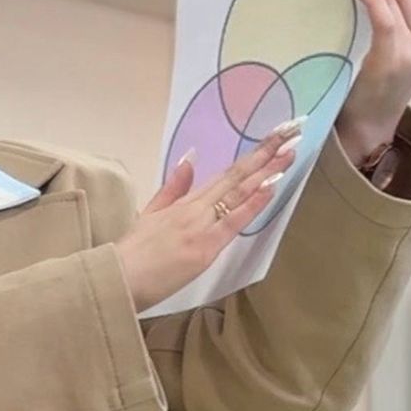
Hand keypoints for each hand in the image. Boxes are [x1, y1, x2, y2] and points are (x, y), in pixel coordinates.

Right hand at [115, 125, 300, 312]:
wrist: (117, 279)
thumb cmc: (131, 254)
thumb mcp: (150, 214)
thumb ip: (172, 188)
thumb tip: (190, 160)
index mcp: (185, 203)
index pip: (225, 174)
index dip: (253, 156)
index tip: (275, 138)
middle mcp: (196, 209)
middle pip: (236, 177)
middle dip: (266, 155)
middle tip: (292, 132)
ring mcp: (201, 227)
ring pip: (238, 194)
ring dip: (267, 172)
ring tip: (290, 151)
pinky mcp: (204, 249)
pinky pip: (233, 221)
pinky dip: (253, 202)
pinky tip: (271, 185)